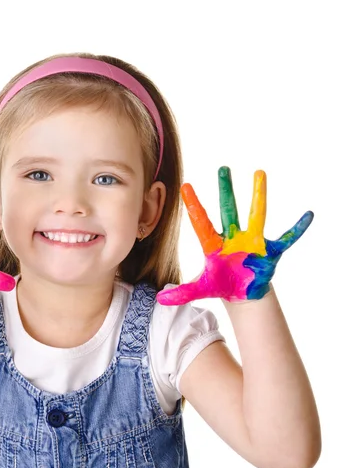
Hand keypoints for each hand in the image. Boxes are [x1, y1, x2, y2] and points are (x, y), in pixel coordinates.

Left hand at [156, 166, 312, 304]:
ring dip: (258, 195)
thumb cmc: (222, 284)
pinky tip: (308, 216)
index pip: (200, 222)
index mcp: (214, 244)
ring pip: (256, 214)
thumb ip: (182, 292)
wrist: (243, 293)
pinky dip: (298, 228)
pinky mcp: (270, 251)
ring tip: (259, 173)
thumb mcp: (201, 288)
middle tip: (222, 168)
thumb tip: (159, 298)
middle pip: (228, 209)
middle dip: (225, 190)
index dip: (194, 205)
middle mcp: (233, 237)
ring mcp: (252, 242)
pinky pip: (287, 238)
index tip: (185, 186)